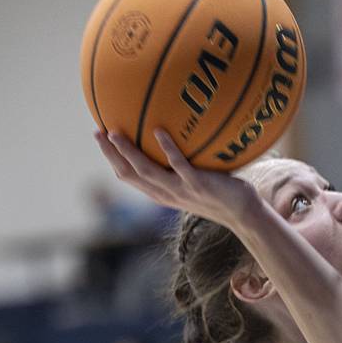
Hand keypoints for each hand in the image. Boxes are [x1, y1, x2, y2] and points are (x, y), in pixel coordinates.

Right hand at [95, 130, 256, 229]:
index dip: (112, 158)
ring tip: (115, 133)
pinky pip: (179, 165)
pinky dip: (168, 149)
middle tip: (98, 132)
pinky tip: (159, 131)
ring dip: (129, 153)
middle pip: (129, 175)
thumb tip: (174, 129)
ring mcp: (181, 190)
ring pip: (147, 172)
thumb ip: (182, 161)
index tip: (101, 136)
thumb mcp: (195, 177)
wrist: (243, 212)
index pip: (128, 176)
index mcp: (162, 192)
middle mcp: (167, 193)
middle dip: (111, 155)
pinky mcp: (198, 185)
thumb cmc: (221, 192)